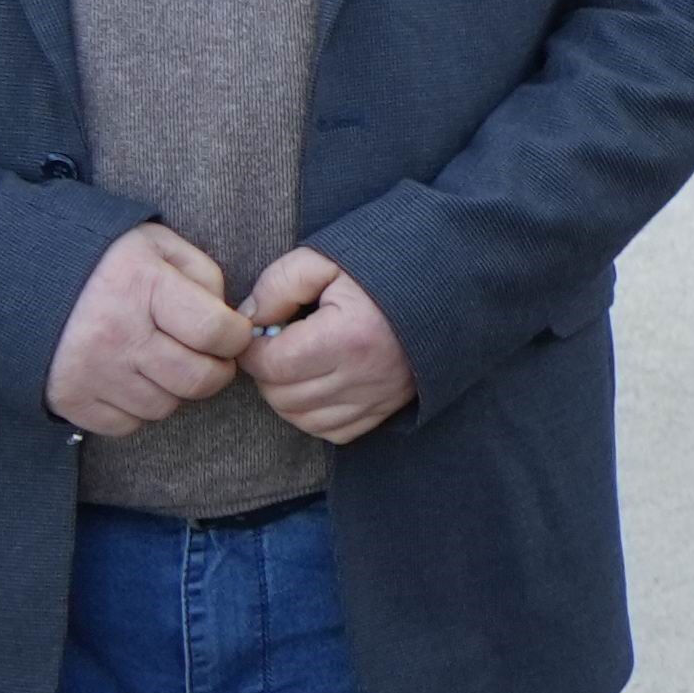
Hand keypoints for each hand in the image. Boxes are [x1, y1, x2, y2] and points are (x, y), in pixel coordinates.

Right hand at [48, 225, 245, 435]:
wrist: (17, 280)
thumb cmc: (101, 260)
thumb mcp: (155, 244)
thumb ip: (202, 274)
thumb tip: (230, 320)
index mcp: (140, 285)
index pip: (215, 332)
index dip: (236, 336)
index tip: (230, 332)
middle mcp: (116, 334)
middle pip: (198, 380)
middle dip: (215, 370)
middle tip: (207, 355)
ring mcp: (92, 372)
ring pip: (166, 406)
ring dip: (173, 388)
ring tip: (159, 360)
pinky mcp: (71, 400)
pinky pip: (129, 424)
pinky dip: (137, 408)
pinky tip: (129, 378)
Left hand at [238, 247, 421, 441]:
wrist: (444, 283)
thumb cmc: (381, 269)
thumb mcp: (326, 260)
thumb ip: (278, 284)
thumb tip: (249, 320)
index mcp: (348, 336)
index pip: (271, 364)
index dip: (252, 348)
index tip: (260, 330)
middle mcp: (364, 376)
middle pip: (282, 396)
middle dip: (266, 372)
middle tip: (276, 344)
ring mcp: (377, 398)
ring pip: (302, 419)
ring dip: (285, 395)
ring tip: (294, 363)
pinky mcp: (385, 409)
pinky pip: (332, 432)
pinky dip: (313, 415)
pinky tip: (315, 385)